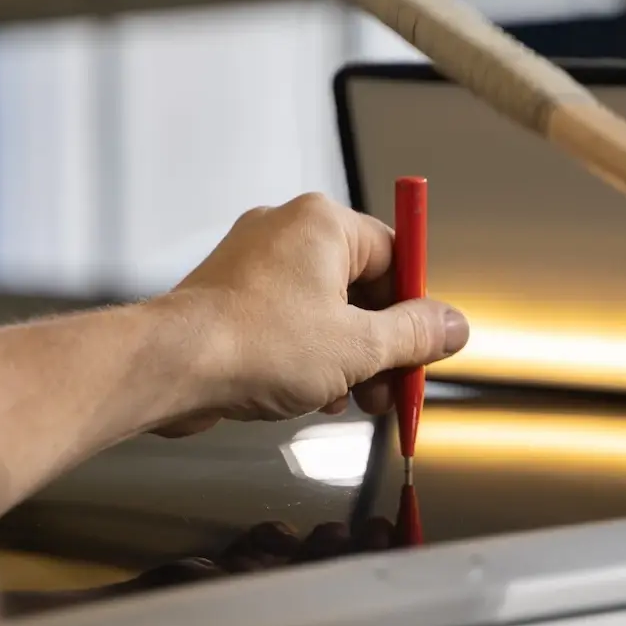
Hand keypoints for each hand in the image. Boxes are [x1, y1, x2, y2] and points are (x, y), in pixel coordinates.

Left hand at [163, 193, 467, 429]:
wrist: (172, 367)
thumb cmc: (254, 346)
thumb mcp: (358, 348)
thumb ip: (414, 335)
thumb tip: (452, 326)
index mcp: (324, 225)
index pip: (396, 257)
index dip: (416, 309)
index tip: (428, 347)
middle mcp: (287, 232)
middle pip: (362, 288)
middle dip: (381, 345)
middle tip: (393, 387)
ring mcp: (254, 264)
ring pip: (325, 311)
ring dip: (346, 359)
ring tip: (348, 399)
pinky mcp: (231, 298)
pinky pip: (288, 324)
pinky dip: (307, 358)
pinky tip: (310, 396)